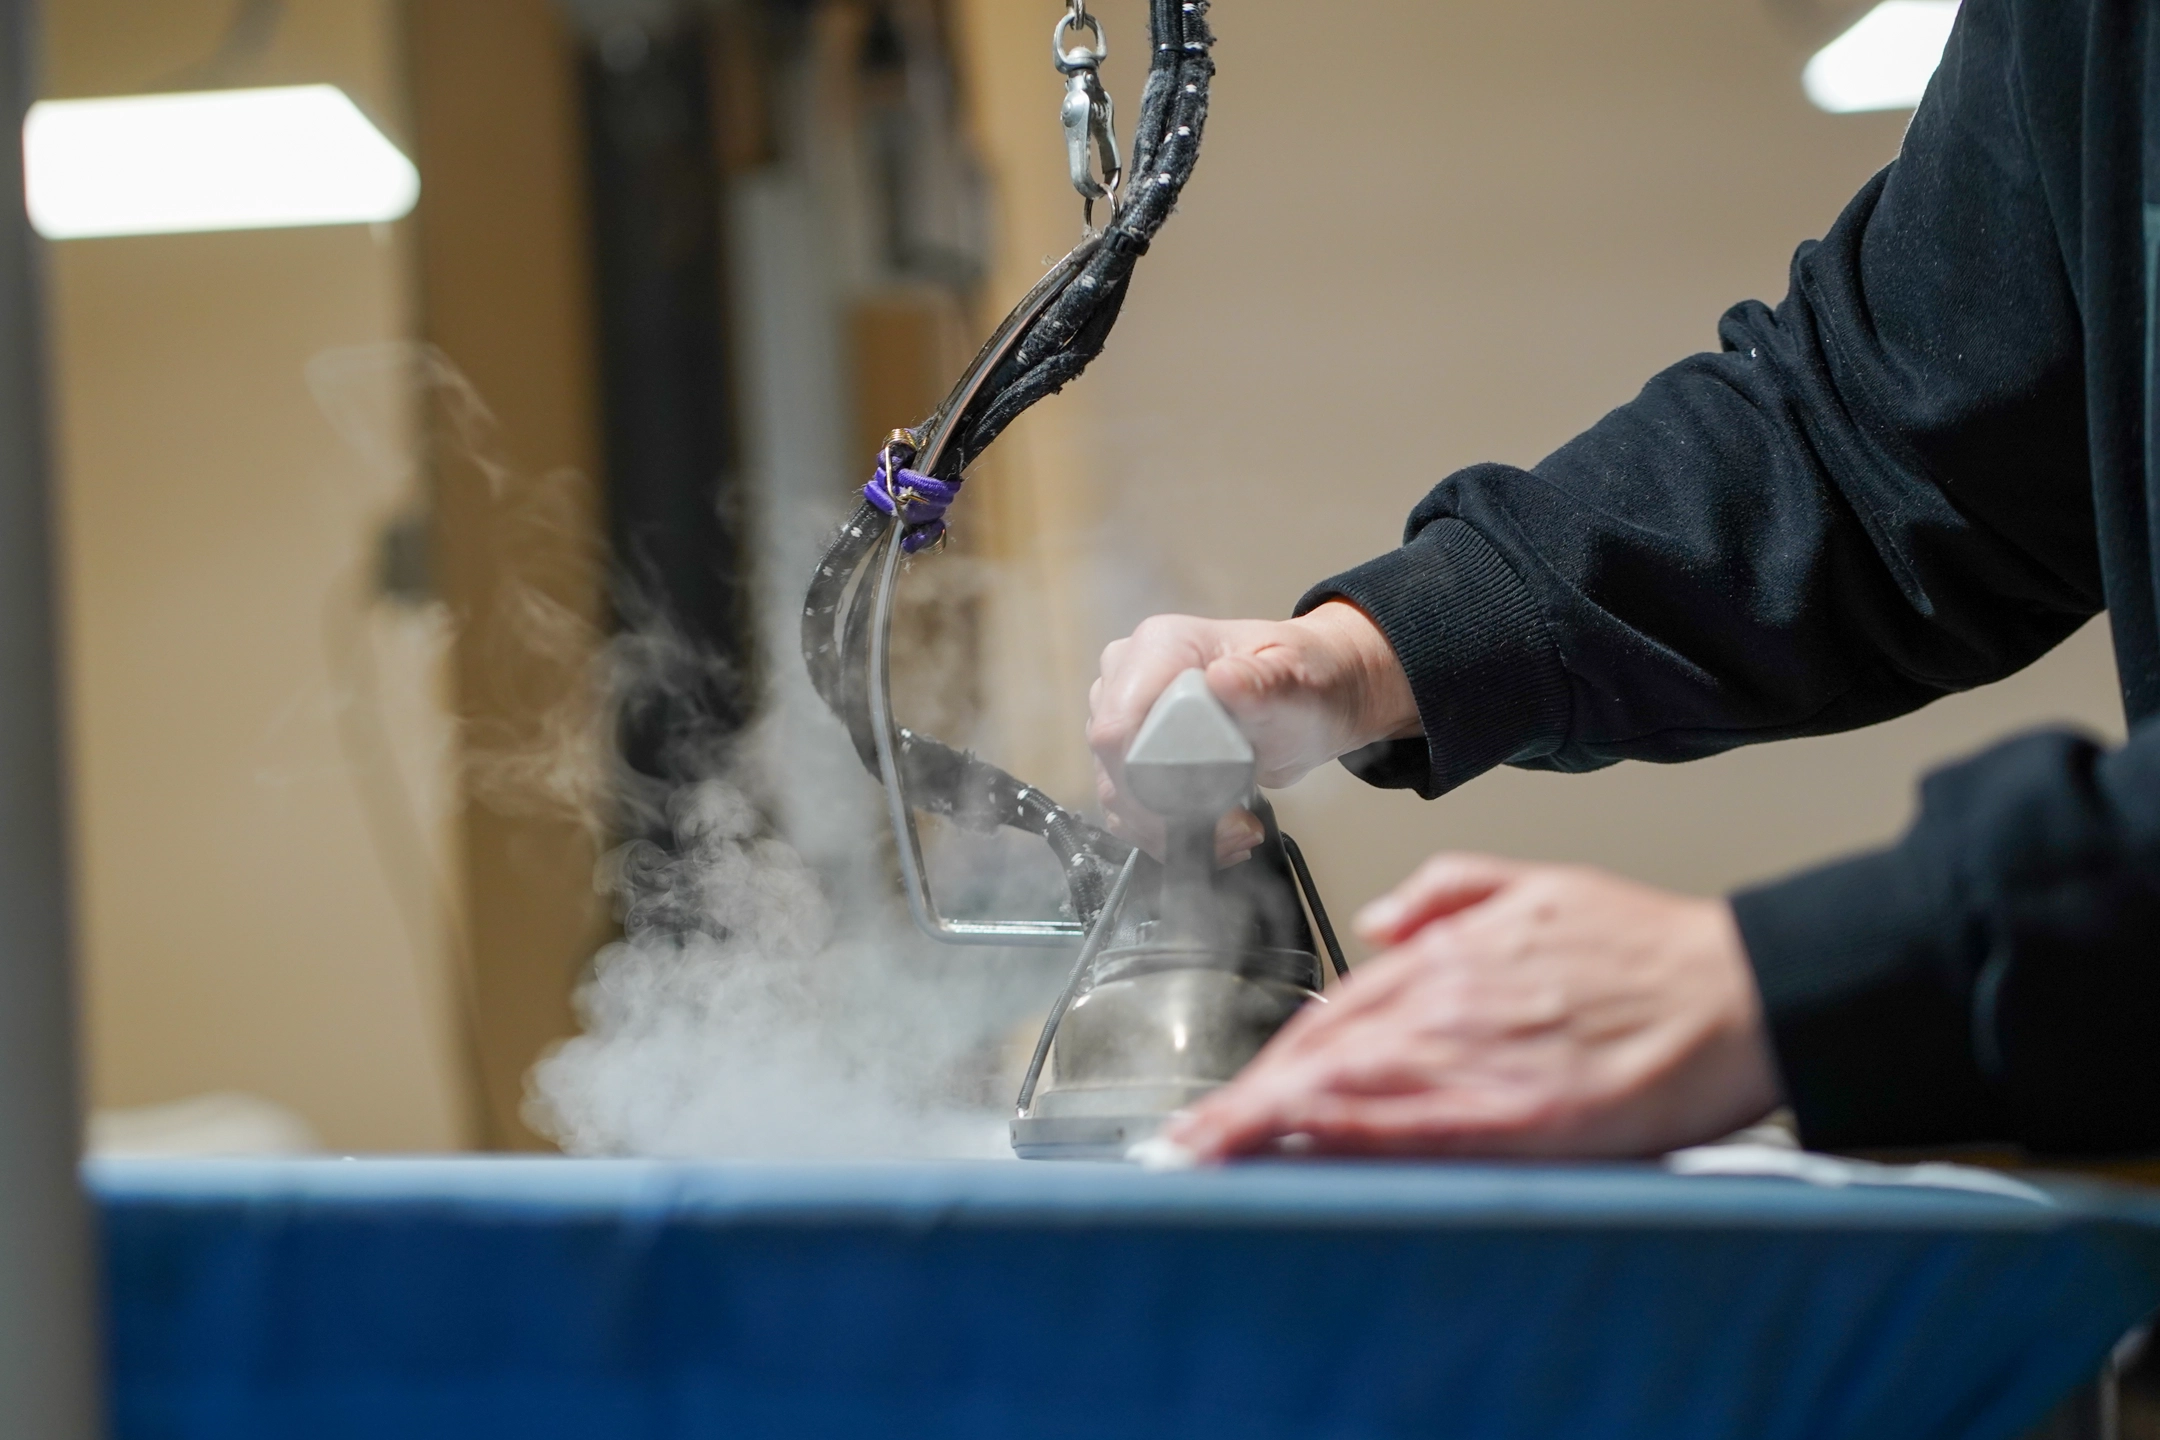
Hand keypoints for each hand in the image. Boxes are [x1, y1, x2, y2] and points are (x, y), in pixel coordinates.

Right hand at [1087, 602, 1417, 858]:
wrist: (1305, 700)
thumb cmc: (1302, 681)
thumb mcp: (1297, 683)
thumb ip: (1264, 683)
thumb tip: (1223, 679)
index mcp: (1159, 646)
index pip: (1119, 724)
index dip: (1151, 777)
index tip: (1211, 805)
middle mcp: (1127, 676)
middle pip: (1115, 763)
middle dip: (1168, 812)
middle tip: (1237, 828)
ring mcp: (1124, 714)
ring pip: (1116, 792)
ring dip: (1171, 830)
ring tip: (1235, 831)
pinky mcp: (1128, 751)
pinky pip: (1125, 807)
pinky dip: (1166, 833)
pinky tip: (1216, 833)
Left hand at [1160, 854, 1781, 1159]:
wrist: (1738, 986)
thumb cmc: (1646, 947)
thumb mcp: (1536, 885)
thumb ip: (1446, 892)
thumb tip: (1378, 921)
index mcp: (1450, 955)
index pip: (1333, 1012)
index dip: (1270, 1062)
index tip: (1222, 1100)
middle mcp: (1449, 1002)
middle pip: (1323, 1054)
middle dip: (1249, 1102)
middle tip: (1191, 1141)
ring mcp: (1480, 1057)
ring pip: (1350, 1089)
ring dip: (1271, 1124)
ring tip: (1214, 1157)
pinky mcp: (1520, 1113)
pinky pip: (1414, 1127)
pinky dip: (1349, 1136)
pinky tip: (1304, 1150)